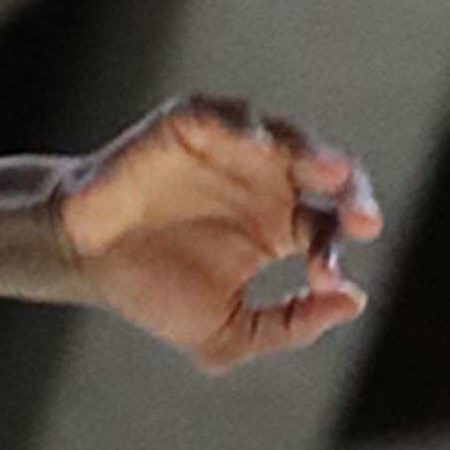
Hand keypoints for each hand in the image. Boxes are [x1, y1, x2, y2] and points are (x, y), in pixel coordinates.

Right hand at [48, 94, 377, 369]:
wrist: (85, 260)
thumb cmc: (154, 291)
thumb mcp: (230, 333)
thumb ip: (290, 326)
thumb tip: (352, 302)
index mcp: (280, 224)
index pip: (326, 230)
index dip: (333, 256)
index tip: (328, 283)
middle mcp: (264, 181)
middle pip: (327, 176)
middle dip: (351, 195)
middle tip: (363, 222)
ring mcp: (231, 148)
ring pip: (287, 139)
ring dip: (312, 154)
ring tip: (330, 173)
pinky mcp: (191, 124)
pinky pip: (227, 117)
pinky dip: (247, 127)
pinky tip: (261, 145)